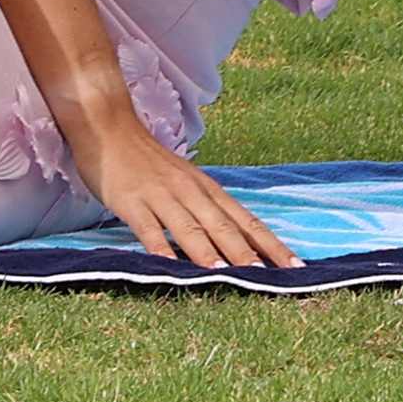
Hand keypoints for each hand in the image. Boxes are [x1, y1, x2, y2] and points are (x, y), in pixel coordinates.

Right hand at [71, 117, 296, 272]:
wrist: (106, 122)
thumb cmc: (146, 158)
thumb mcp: (183, 180)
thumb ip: (204, 208)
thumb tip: (231, 241)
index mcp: (206, 188)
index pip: (246, 220)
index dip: (271, 244)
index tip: (296, 268)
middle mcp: (189, 191)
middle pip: (224, 226)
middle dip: (249, 254)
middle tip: (272, 279)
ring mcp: (160, 195)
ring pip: (190, 227)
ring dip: (210, 253)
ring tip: (228, 276)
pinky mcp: (131, 200)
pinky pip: (148, 228)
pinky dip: (161, 248)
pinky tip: (170, 268)